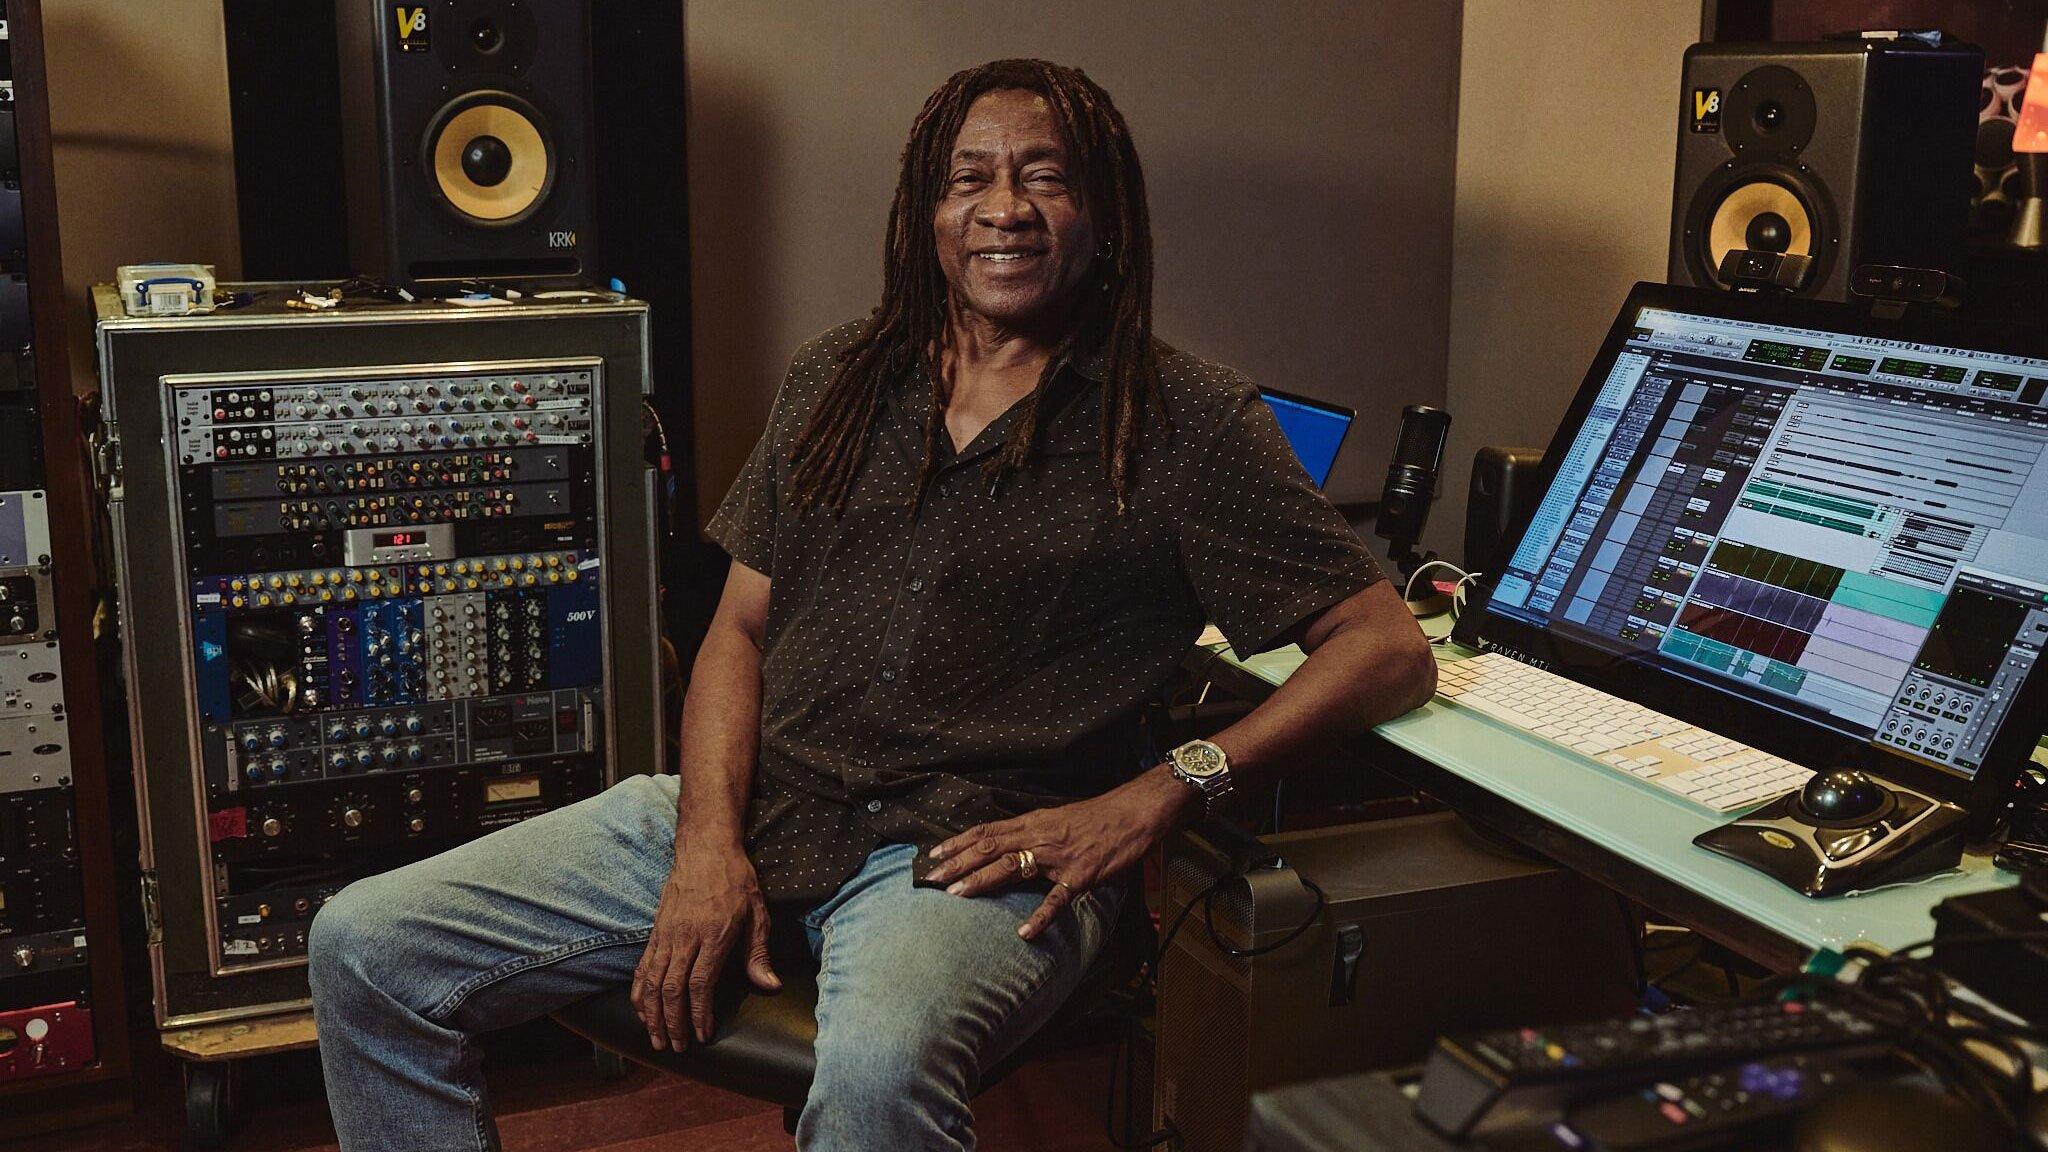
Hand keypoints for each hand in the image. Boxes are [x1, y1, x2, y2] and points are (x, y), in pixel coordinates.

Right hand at [631, 847, 780, 1050]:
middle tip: (677, 1047)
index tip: (703, 1034)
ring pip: (652, 981)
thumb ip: (758, 953)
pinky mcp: (656, 930)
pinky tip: (642, 1011)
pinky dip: (640, 992)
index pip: (700, 983)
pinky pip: (642, 967)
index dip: (699, 1014)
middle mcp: (685, 936)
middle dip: (672, 1023)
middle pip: (672, 989)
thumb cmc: (736, 880)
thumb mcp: (757, 913)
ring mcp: (666, 934)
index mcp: (713, 934)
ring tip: (656, 1039)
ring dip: (652, 1014)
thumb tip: (769, 986)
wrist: (706, 848)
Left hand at [927, 766, 1196, 939]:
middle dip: (959, 863)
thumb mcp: (1058, 819)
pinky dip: (1040, 916)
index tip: (934, 855)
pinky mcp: (1080, 875)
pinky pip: (1057, 898)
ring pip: (1012, 866)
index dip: (959, 842)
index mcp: (1033, 823)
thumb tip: (1008, 844)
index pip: (987, 831)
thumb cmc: (1098, 817)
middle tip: (932, 879)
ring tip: (958, 896)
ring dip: (983, 880)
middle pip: (990, 847)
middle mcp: (1039, 836)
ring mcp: (1058, 857)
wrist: (1134, 812)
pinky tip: (1025, 932)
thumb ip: (1033, 832)